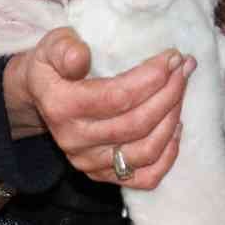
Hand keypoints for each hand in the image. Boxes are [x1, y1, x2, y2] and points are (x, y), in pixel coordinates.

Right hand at [2, 26, 192, 188]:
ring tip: (180, 91)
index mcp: (61, 106)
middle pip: (136, 124)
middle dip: (169, 94)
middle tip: (184, 69)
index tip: (172, 57)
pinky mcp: (101, 175)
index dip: (151, 78)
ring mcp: (88, 162)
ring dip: (171, 120)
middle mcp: (74, 140)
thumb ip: (64, 48)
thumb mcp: (51, 46)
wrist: (40, 96)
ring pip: (145, 151)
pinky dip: (168, 156)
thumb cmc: (54, 66)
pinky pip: (145, 178)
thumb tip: (81, 57)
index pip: (117, 97)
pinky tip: (175, 128)